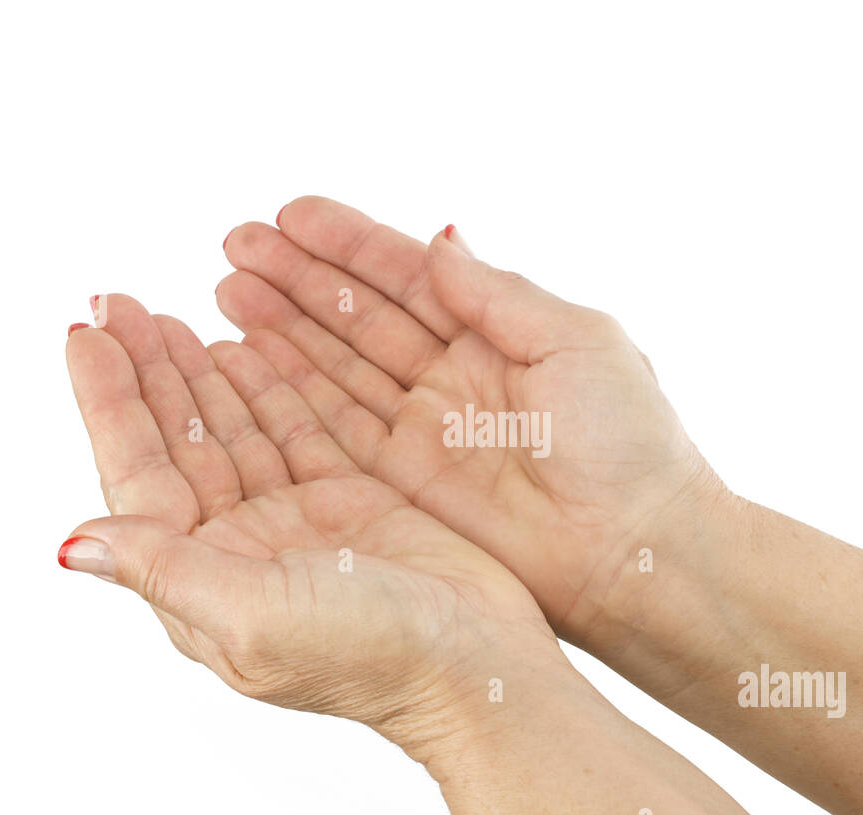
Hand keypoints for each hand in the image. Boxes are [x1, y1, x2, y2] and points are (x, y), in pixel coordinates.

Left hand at [62, 294, 557, 747]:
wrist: (476, 664)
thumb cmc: (371, 659)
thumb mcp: (253, 616)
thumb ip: (165, 570)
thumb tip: (70, 544)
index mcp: (202, 578)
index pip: (139, 476)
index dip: (109, 405)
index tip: (86, 336)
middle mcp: (239, 548)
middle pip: (180, 442)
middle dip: (149, 372)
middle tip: (120, 303)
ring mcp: (293, 522)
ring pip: (233, 430)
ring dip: (198, 374)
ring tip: (169, 317)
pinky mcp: (347, 501)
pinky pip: (294, 429)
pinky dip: (267, 387)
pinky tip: (241, 348)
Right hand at [216, 198, 724, 654]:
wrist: (637, 552)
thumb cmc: (628, 443)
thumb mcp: (575, 341)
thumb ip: (496, 293)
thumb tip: (438, 239)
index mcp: (498, 333)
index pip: (407, 276)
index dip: (347, 245)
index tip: (288, 216)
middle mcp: (453, 377)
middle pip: (359, 317)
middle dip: (298, 280)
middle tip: (234, 247)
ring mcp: (425, 431)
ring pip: (337, 367)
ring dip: (282, 330)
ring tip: (226, 291)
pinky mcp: (404, 485)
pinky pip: (335, 429)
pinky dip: (292, 395)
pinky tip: (247, 359)